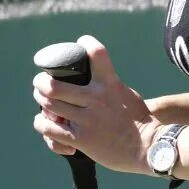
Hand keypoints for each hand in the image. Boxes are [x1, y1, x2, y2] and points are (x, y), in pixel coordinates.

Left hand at [32, 35, 161, 173]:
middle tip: (40, 81)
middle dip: (41, 82)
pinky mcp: (81, 139)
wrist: (147, 146)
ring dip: (40, 100)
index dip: (86, 42)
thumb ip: (109, 85)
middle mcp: (97, 98)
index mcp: (111, 84)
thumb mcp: (127, 94)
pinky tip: (42, 121)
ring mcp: (87, 119)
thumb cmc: (139, 119)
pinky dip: (41, 123)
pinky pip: (50, 129)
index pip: (96, 53)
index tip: (81, 41)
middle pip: (55, 85)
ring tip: (40, 98)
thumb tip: (94, 78)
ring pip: (49, 105)